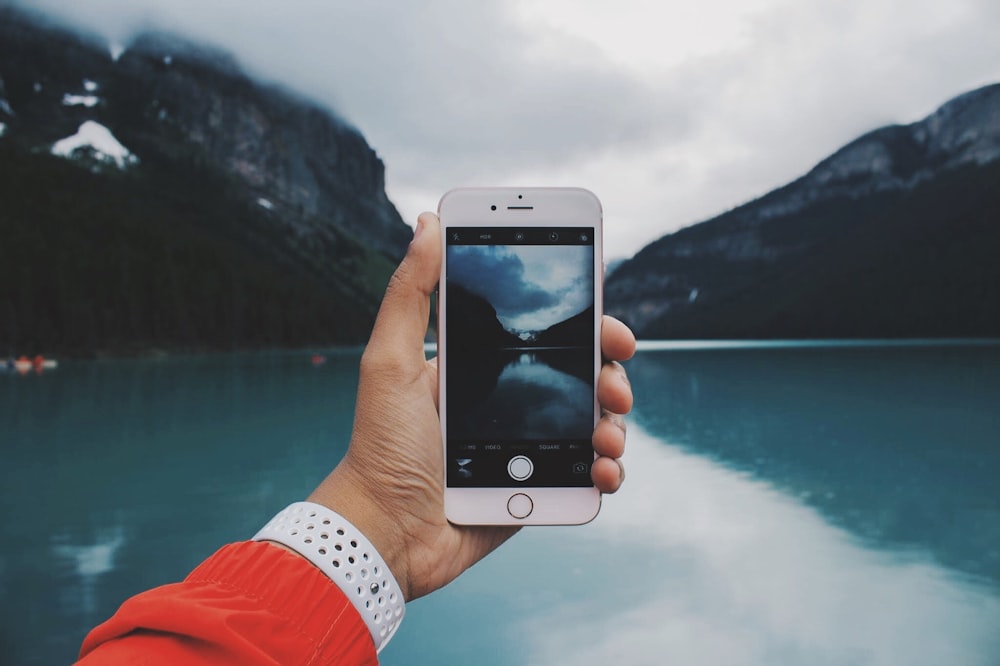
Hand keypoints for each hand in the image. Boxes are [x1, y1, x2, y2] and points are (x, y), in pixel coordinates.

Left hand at [309, 212, 634, 600]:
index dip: (583, 324)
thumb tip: (428, 221)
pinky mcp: (535, 492)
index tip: (607, 319)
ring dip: (615, 423)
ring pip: (592, 425)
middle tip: (614, 378)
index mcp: (480, 369)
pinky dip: (606, 473)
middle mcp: (508, 404)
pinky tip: (601, 471)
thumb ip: (410, 294)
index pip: (543, 335)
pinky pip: (585, 477)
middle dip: (610, 373)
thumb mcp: (389, 361)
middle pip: (580, 377)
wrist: (385, 533)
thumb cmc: (380, 447)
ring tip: (607, 435)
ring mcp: (525, 450)